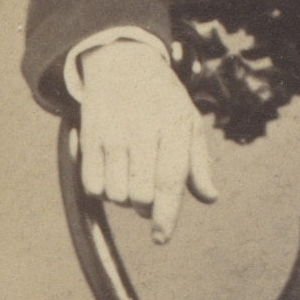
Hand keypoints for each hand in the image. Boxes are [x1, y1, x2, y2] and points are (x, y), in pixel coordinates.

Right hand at [77, 39, 217, 242]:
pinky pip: (92, 185)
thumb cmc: (163, 99)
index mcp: (174, 126)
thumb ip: (198, 162)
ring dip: (125, 198)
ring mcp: (113, 133)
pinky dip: (102, 189)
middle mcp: (143, 129)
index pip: (170, 181)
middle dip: (146, 207)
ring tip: (131, 177)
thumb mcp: (189, 121)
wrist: (122, 61)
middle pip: (141, 194)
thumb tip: (210, 197)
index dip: (166, 215)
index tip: (160, 238)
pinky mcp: (90, 137)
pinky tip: (112, 172)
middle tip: (149, 193)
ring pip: (116, 194)